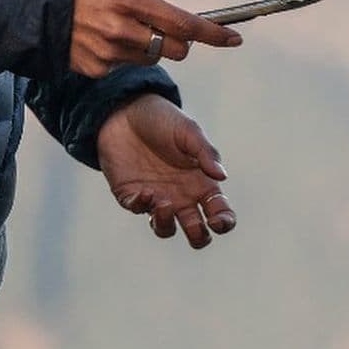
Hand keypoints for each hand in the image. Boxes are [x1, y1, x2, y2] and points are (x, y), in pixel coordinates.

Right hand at [71, 0, 242, 77]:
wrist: (32, 0)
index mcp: (130, 1)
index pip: (183, 24)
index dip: (213, 34)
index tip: (234, 38)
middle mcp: (121, 30)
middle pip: (175, 49)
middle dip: (179, 39)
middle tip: (163, 24)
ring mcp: (108, 52)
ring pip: (151, 57)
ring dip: (148, 45)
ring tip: (123, 25)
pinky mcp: (96, 68)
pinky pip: (125, 66)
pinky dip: (123, 54)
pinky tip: (105, 37)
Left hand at [96, 94, 235, 249]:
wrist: (124, 110)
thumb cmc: (163, 119)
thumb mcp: (189, 131)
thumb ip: (207, 153)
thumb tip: (223, 176)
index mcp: (202, 183)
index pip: (220, 212)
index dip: (224, 223)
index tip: (217, 221)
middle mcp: (182, 196)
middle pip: (196, 232)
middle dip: (198, 237)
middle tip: (193, 225)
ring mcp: (156, 198)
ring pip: (165, 229)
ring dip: (166, 224)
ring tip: (164, 206)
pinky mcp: (131, 194)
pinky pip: (138, 210)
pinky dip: (142, 206)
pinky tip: (145, 190)